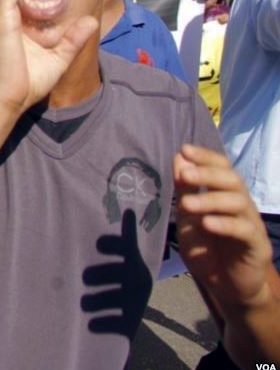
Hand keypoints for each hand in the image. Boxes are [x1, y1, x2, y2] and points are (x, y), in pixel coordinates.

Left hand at [174, 144, 273, 313]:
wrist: (224, 287)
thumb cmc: (206, 250)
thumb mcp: (188, 218)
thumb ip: (185, 190)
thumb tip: (179, 158)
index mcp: (226, 195)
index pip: (223, 167)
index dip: (206, 157)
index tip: (184, 150)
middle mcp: (242, 205)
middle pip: (233, 180)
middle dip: (208, 173)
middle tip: (185, 174)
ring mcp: (252, 224)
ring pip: (238, 202)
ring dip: (210, 200)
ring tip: (187, 204)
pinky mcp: (257, 246)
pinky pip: (245, 229)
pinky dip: (225, 224)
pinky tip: (207, 224)